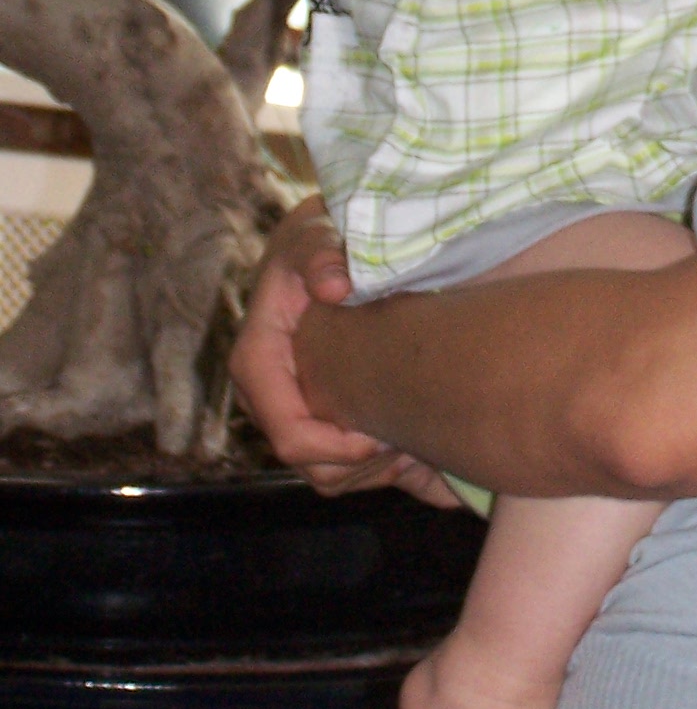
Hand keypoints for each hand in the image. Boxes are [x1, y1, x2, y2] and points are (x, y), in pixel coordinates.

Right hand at [232, 197, 459, 506]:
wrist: (328, 242)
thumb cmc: (322, 238)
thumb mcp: (316, 233)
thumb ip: (321, 254)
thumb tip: (334, 286)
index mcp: (259, 360)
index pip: (286, 432)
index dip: (332, 448)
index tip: (380, 439)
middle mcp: (269, 395)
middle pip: (310, 464)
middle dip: (362, 467)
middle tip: (414, 446)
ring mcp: (292, 409)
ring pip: (328, 475)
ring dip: (377, 473)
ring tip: (424, 448)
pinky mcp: (318, 416)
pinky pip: (345, 468)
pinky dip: (386, 470)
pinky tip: (425, 454)